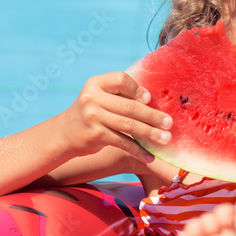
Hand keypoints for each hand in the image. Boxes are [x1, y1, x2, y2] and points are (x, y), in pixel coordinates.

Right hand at [57, 72, 171, 160]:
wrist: (65, 133)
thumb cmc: (93, 112)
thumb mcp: (100, 96)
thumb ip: (121, 95)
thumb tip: (156, 101)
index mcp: (96, 83)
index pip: (120, 80)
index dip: (137, 89)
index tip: (149, 99)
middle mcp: (92, 98)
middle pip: (129, 106)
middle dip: (152, 116)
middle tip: (169, 123)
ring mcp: (93, 117)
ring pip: (128, 125)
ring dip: (150, 133)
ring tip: (165, 139)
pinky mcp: (96, 135)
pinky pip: (123, 142)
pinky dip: (138, 150)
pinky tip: (150, 156)